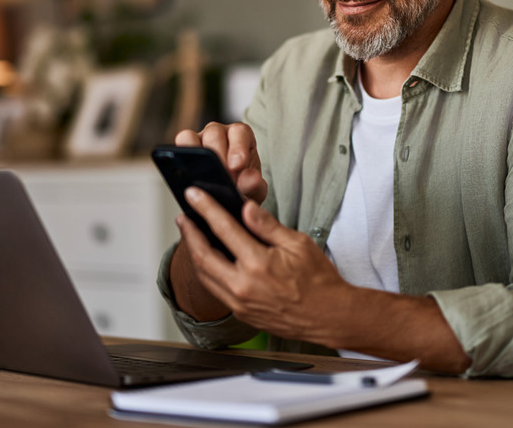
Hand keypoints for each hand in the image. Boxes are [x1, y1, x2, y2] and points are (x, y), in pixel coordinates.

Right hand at [175, 122, 267, 203]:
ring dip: (195, 155)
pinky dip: (180, 157)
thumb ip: (254, 185)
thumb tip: (250, 179)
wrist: (230, 195)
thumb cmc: (244, 186)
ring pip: (191, 136)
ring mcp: (199, 138)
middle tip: (220, 178)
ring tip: (202, 178)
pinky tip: (187, 177)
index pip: (239, 133)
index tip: (237, 166)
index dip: (237, 147)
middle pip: (214, 133)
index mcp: (241, 135)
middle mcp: (219, 132)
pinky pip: (178, 145)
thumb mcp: (253, 189)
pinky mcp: (185, 148)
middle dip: (217, 155)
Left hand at [178, 186, 352, 345]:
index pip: (223, 228)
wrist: (329, 318)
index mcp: (258, 264)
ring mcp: (240, 303)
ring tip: (190, 235)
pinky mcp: (241, 313)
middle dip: (189, 233)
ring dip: (194, 253)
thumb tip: (246, 207)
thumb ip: (267, 226)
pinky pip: (215, 289)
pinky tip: (207, 259)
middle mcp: (243, 286)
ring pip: (204, 275)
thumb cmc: (319, 281)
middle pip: (203, 255)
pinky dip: (206, 271)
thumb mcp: (298, 244)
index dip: (205, 208)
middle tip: (183, 217)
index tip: (194, 195)